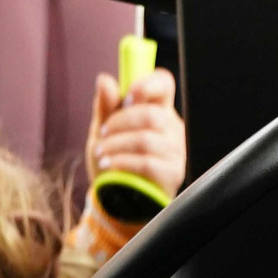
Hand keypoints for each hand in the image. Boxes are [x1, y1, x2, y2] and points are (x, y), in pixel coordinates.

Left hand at [87, 65, 183, 198]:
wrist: (116, 198)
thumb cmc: (114, 159)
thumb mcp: (102, 131)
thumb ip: (105, 106)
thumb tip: (104, 79)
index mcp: (158, 109)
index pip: (164, 83)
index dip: (147, 85)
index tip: (127, 98)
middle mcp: (172, 128)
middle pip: (151, 114)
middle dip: (119, 123)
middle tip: (103, 133)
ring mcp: (176, 151)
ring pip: (146, 139)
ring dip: (115, 145)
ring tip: (101, 153)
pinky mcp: (173, 174)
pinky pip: (147, 163)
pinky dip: (122, 162)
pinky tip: (109, 165)